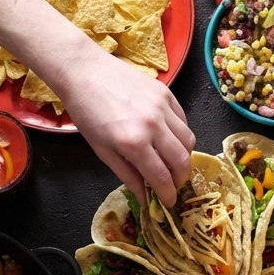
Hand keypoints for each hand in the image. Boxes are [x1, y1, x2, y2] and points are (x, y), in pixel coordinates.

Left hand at [53, 40, 194, 206]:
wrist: (85, 72)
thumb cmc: (87, 112)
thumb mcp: (102, 150)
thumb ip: (127, 174)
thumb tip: (144, 196)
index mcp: (134, 143)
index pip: (162, 177)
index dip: (167, 194)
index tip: (168, 202)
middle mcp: (153, 126)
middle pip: (182, 161)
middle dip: (180, 179)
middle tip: (173, 185)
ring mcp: (163, 107)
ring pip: (189, 140)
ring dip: (184, 157)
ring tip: (173, 163)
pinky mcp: (167, 93)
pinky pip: (184, 121)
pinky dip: (181, 135)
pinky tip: (169, 140)